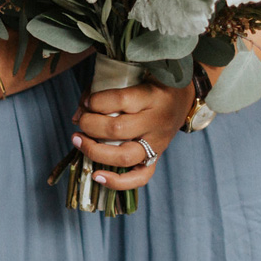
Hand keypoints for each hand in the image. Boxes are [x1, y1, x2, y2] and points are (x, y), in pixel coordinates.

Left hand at [71, 80, 194, 190]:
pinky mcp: (156, 158)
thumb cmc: (150, 85)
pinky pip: (139, 178)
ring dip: (94, 151)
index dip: (96, 102)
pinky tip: (96, 176)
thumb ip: (103, 92)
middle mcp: (156, 121)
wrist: (183, 99)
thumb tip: (77, 116)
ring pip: (124, 156)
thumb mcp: (133, 78)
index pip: (121, 100)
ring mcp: (157, 143)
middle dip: (90, 126)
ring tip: (78, 141)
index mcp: (153, 96)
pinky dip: (116, 182)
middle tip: (81, 121)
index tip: (87, 101)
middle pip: (117, 130)